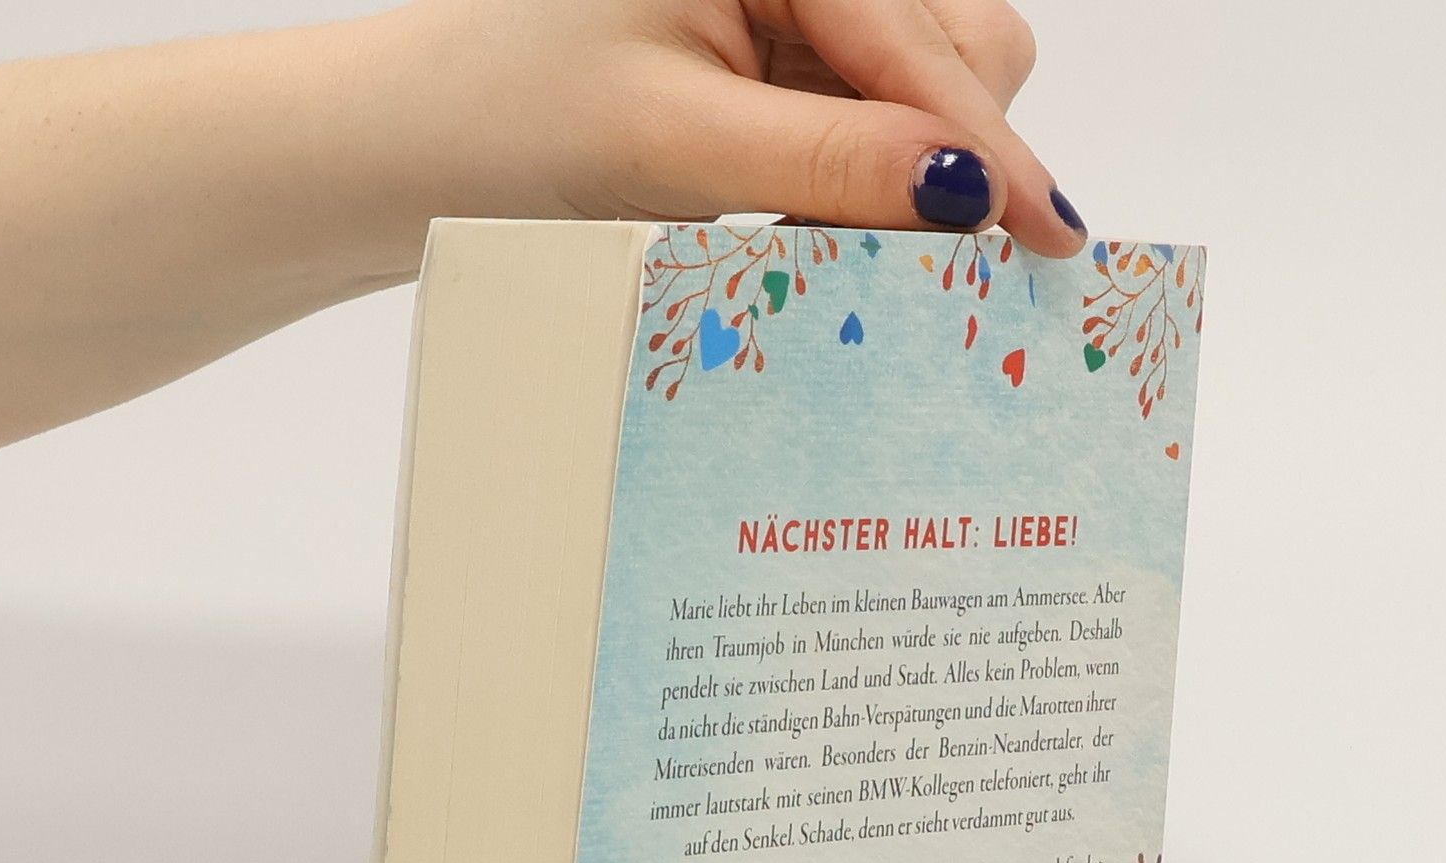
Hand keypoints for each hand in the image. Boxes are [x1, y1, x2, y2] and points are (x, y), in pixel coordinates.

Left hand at [356, 0, 1082, 259]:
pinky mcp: (765, 54)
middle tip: (896, 254)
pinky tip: (796, 216)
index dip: (985, 152)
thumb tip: (967, 192)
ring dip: (897, 172)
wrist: (398, 149)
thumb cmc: (500, 120)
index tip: (1047, 242)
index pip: (927, 41)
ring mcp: (781, 2)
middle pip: (957, 43)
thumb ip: (831, 160)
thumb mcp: (673, 145)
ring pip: (920, 86)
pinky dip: (854, 178)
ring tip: (805, 227)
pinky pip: (861, 118)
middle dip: (946, 152)